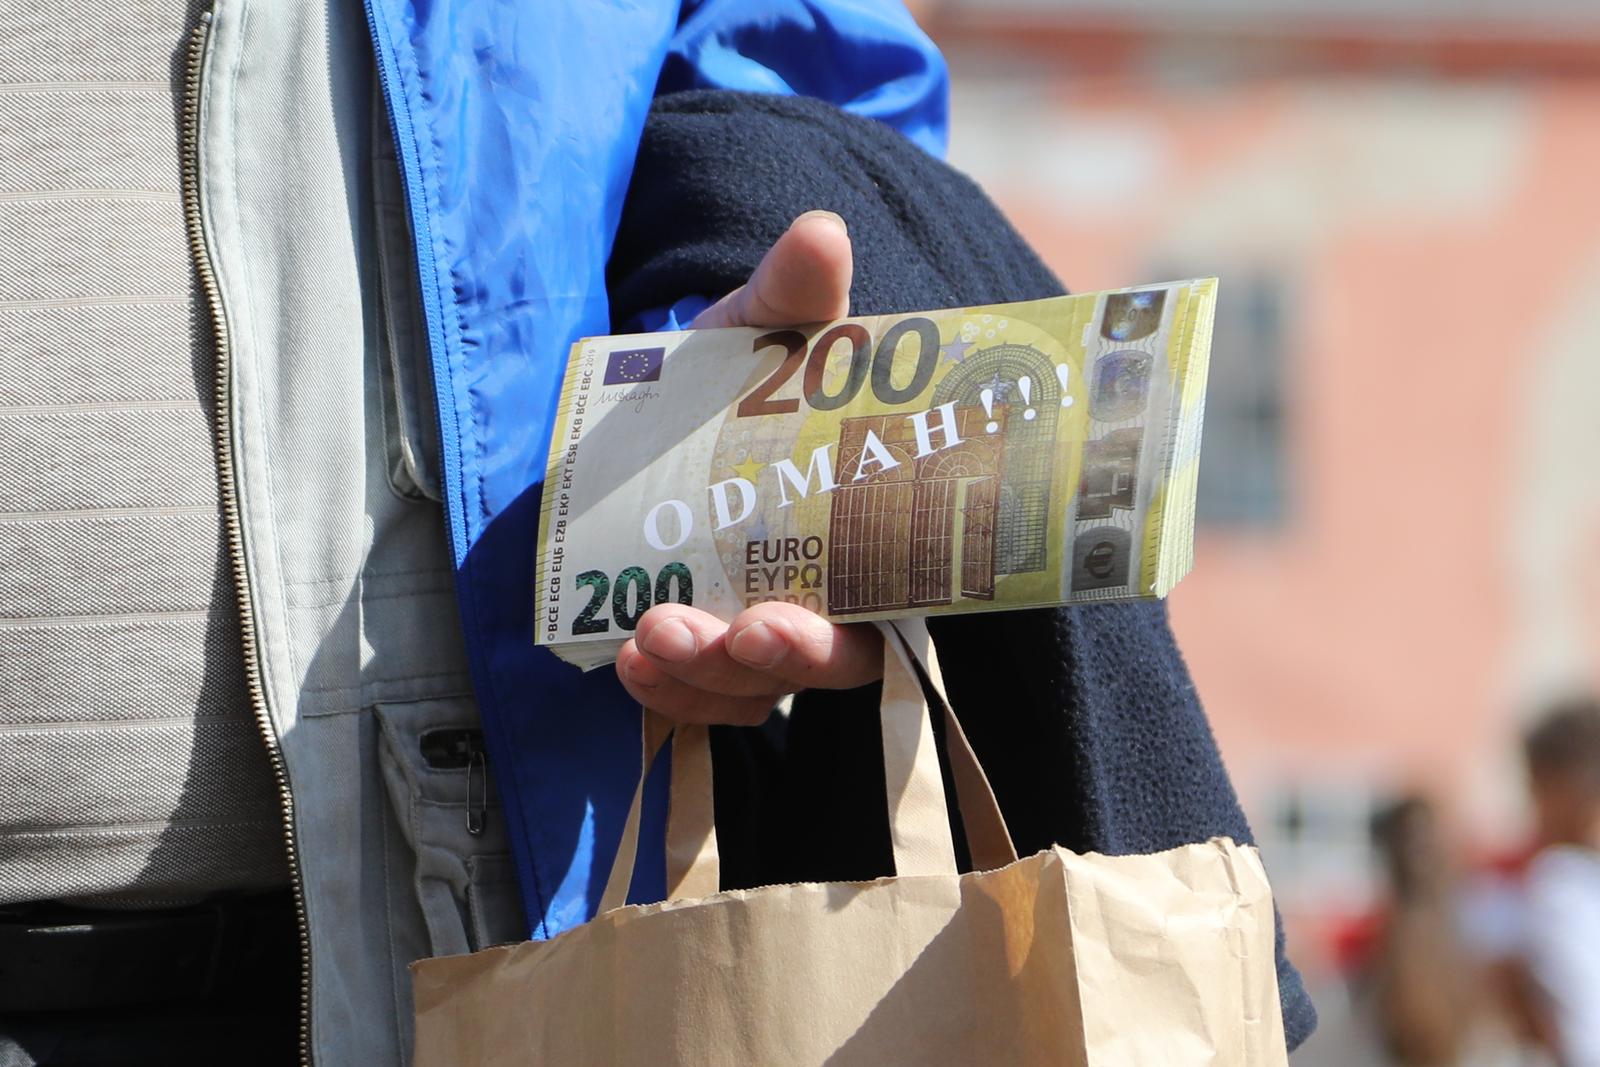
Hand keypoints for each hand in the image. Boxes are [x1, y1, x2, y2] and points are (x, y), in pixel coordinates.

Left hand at [614, 211, 884, 723]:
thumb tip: (821, 234)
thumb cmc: (741, 374)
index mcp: (870, 534)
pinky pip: (697, 695)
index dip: (838, 639)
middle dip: (773, 665)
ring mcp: (762, 627)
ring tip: (649, 643)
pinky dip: (664, 693)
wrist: (669, 401)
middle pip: (823, 664)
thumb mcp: (763, 333)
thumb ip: (794, 298)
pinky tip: (626, 664)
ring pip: (751, 691)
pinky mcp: (704, 643)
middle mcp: (829, 596)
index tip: (780, 623)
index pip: (880, 611)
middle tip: (728, 637)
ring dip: (704, 681)